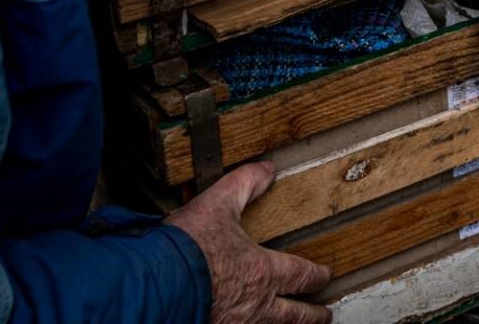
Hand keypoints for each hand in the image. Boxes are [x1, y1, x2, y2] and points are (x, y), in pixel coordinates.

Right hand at [165, 162, 331, 323]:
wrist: (153, 284)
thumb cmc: (185, 247)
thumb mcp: (217, 203)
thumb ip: (245, 184)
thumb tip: (267, 169)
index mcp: (262, 273)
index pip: (303, 275)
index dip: (318, 275)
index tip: (325, 275)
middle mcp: (255, 306)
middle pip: (296, 316)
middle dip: (314, 315)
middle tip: (324, 315)